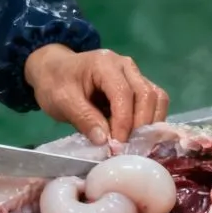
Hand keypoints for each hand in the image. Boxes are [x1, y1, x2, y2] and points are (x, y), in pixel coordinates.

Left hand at [24, 45, 168, 144]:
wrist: (54, 69)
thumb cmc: (55, 83)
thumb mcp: (62, 101)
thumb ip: (84, 119)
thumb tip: (106, 142)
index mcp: (105, 64)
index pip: (124, 93)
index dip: (124, 122)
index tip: (117, 145)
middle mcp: (126, 66)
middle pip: (147, 95)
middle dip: (140, 125)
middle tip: (128, 148)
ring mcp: (135, 74)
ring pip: (157, 98)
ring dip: (151, 123)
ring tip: (135, 143)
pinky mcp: (138, 85)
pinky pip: (155, 101)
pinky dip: (152, 119)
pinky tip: (139, 135)